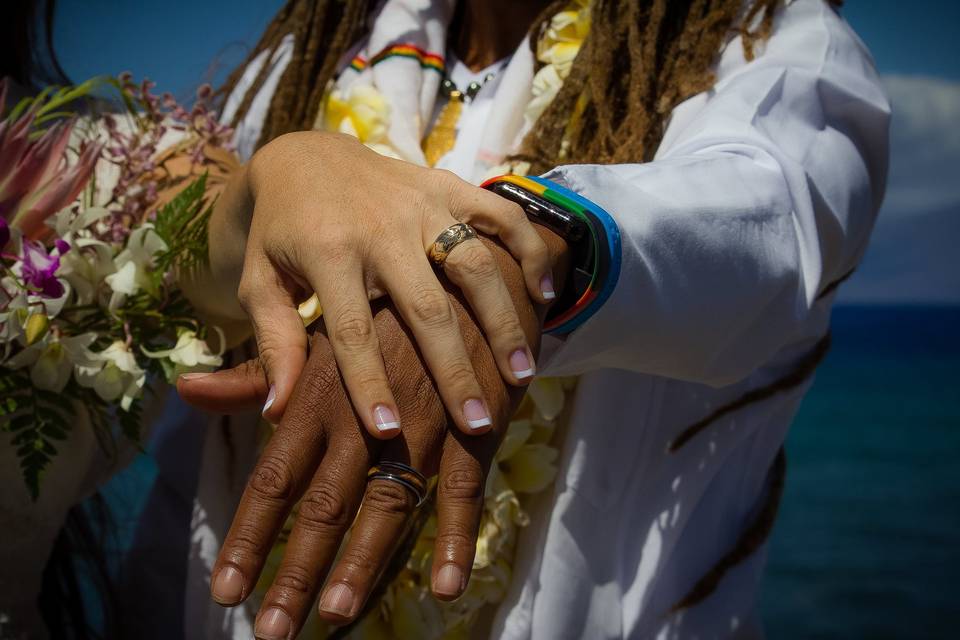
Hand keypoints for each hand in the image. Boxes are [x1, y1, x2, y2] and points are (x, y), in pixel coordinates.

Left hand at [178, 232, 566, 638]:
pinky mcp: (476, 417)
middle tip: (274, 632)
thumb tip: (186, 391)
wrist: (464, 245)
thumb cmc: (374, 289)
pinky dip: (456, 535)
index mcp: (317, 387)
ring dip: (366, 562)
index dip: (250, 536)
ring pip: (390, 501)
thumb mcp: (308, 316)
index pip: (274, 477)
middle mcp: (364, 408)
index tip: (227, 592)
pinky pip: (467, 486)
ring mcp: (422, 416)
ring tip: (339, 616)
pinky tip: (445, 585)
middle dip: (298, 570)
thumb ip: (258, 367)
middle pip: (324, 501)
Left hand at [210, 131, 553, 437]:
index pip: (352, 330)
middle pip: (426, 307)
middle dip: (453, 369)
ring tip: (521, 373)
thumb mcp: (260, 283)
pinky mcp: (448, 185)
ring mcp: (421, 202)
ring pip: (474, 263)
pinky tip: (544, 293)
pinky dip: (527, 248)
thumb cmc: (282, 234)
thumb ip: (274, 342)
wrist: (303, 157)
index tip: (390, 431)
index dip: (369, 383)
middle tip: (477, 423)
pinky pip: (499, 213)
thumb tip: (276, 409)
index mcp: (328, 252)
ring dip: (502, 320)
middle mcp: (381, 226)